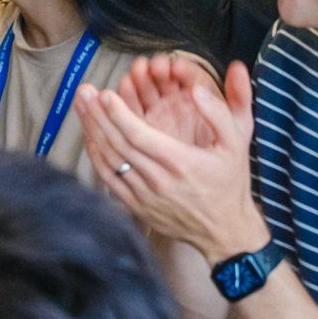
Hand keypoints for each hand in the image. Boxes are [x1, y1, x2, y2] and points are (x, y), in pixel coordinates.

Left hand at [83, 56, 266, 260]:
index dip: (119, 114)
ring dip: (92, 131)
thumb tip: (198, 89)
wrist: (224, 229)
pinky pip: (110, 179)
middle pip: (118, 144)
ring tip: (81, 106)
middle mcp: (159, 181)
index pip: (140, 136)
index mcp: (181, 163)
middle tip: (84, 91)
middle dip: (98, 115)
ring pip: (110, 160)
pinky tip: (89, 137)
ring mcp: (145, 196)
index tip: (105, 93)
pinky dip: (96, 157)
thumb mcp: (236, 144)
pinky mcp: (137, 207)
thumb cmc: (230, 182)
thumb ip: (219, 113)